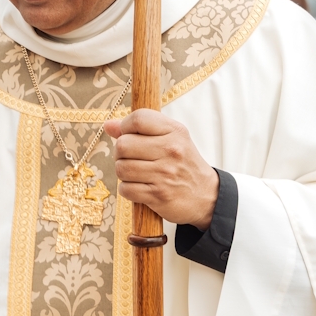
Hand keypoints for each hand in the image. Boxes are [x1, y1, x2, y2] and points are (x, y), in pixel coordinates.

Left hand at [105, 109, 218, 229]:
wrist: (207, 196)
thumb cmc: (182, 163)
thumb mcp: (170, 139)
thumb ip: (139, 129)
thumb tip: (108, 125)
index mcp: (174, 132)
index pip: (138, 119)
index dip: (126, 126)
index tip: (130, 135)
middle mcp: (171, 150)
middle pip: (123, 145)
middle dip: (121, 153)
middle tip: (132, 158)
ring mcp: (165, 174)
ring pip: (121, 168)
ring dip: (124, 172)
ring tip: (136, 173)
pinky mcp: (158, 195)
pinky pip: (125, 189)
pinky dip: (128, 189)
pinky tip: (140, 187)